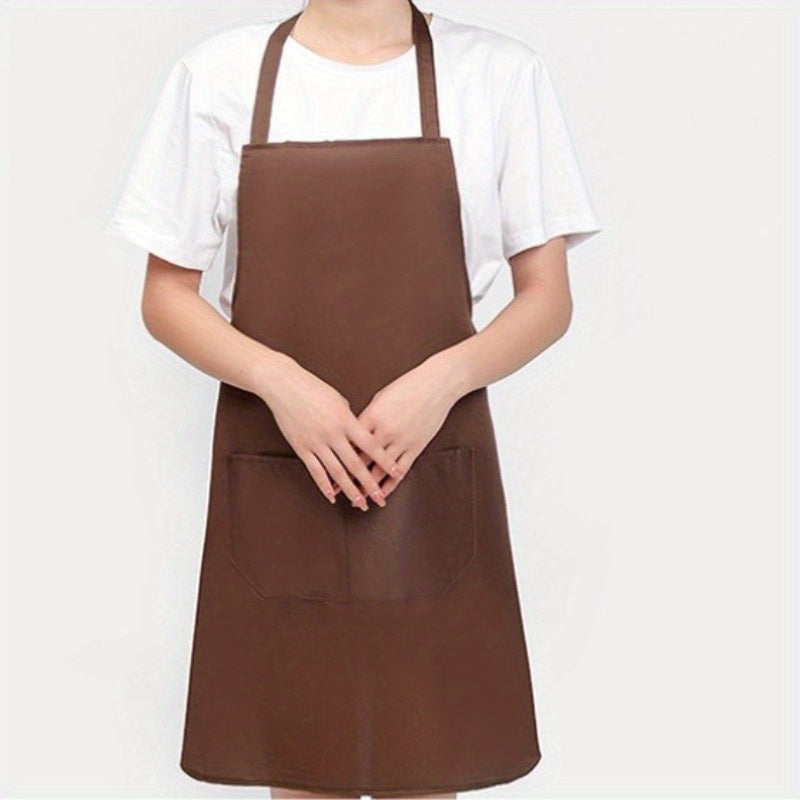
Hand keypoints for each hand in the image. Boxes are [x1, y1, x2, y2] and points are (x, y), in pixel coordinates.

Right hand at [254, 354, 403, 509]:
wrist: (283, 384)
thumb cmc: (313, 388)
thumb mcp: (339, 400)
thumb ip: (350, 420)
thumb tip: (359, 435)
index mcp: (345, 419)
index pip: (370, 445)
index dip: (385, 460)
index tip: (397, 472)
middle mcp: (332, 433)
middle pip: (355, 464)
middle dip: (370, 483)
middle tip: (381, 498)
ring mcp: (316, 442)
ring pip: (336, 472)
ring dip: (350, 490)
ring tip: (360, 503)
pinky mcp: (301, 447)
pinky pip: (315, 471)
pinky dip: (324, 486)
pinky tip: (333, 496)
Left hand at [333, 353, 463, 500]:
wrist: (437, 384)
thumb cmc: (408, 386)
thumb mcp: (381, 397)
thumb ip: (368, 415)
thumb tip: (355, 428)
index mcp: (372, 416)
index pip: (350, 442)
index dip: (339, 457)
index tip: (329, 469)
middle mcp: (384, 431)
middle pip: (361, 460)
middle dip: (348, 478)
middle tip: (338, 490)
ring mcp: (401, 440)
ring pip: (379, 470)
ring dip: (368, 487)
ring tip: (360, 498)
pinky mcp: (416, 446)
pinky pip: (401, 470)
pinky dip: (390, 484)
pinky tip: (383, 493)